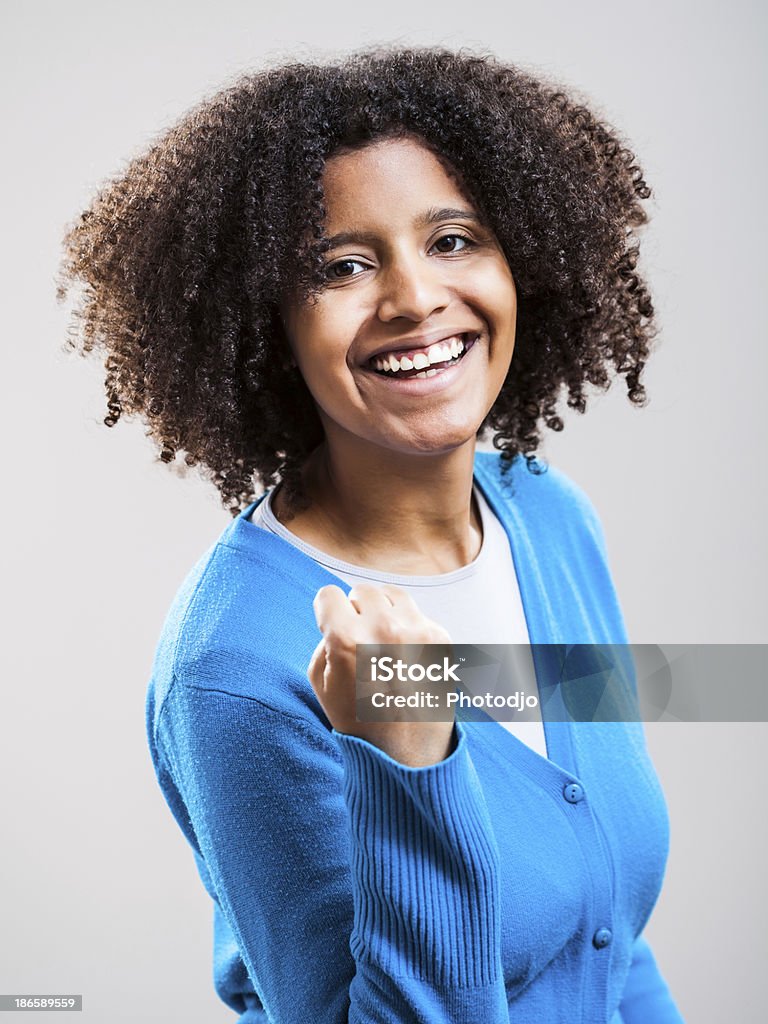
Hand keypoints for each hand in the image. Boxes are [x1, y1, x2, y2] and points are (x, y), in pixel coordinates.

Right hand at [308, 583, 455, 766]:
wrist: (408, 756)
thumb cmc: (360, 722)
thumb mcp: (321, 684)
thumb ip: (325, 639)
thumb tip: (341, 614)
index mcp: (348, 641)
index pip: (329, 595)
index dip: (327, 612)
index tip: (332, 626)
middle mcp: (385, 630)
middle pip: (362, 590)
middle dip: (356, 611)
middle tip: (359, 640)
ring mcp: (418, 632)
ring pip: (393, 595)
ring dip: (384, 613)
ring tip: (383, 644)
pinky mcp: (441, 638)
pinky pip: (418, 615)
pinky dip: (409, 629)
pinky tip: (405, 658)